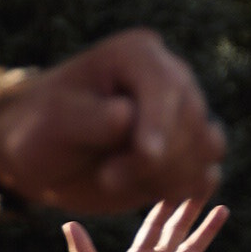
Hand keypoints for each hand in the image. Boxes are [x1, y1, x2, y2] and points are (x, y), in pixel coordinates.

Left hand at [0, 37, 222, 218]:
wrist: (43, 155)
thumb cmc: (43, 129)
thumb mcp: (56, 121)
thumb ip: (92, 119)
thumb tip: (126, 116)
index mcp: (139, 55)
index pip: (166, 87)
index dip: (159, 123)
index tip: (146, 155)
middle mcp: (171, 78)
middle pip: (191, 119)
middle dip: (155, 158)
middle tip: (106, 178)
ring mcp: (184, 114)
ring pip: (207, 147)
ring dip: (171, 176)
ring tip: (119, 182)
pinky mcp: (186, 152)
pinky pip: (207, 173)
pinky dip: (185, 189)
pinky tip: (152, 196)